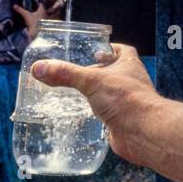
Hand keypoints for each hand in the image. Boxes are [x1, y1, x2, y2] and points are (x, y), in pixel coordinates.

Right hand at [14, 2, 49, 40]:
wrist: (37, 34)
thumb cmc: (33, 23)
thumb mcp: (26, 15)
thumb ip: (20, 10)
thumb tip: (14, 5)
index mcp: (42, 10)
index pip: (40, 4)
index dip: (37, 2)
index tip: (32, 2)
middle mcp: (45, 14)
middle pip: (41, 9)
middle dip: (37, 8)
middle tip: (31, 7)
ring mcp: (45, 19)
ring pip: (42, 14)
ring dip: (38, 14)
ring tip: (32, 13)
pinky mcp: (43, 25)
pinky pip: (41, 20)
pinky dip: (38, 19)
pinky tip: (33, 20)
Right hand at [31, 44, 154, 158]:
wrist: (143, 132)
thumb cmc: (127, 100)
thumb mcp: (92, 81)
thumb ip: (66, 74)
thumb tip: (39, 68)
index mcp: (129, 66)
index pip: (123, 51)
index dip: (110, 49)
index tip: (96, 50)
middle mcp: (131, 83)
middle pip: (115, 73)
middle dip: (100, 73)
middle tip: (80, 73)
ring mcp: (128, 103)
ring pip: (112, 94)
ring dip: (98, 94)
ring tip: (77, 93)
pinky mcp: (122, 121)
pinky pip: (108, 114)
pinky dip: (97, 113)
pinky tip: (84, 115)